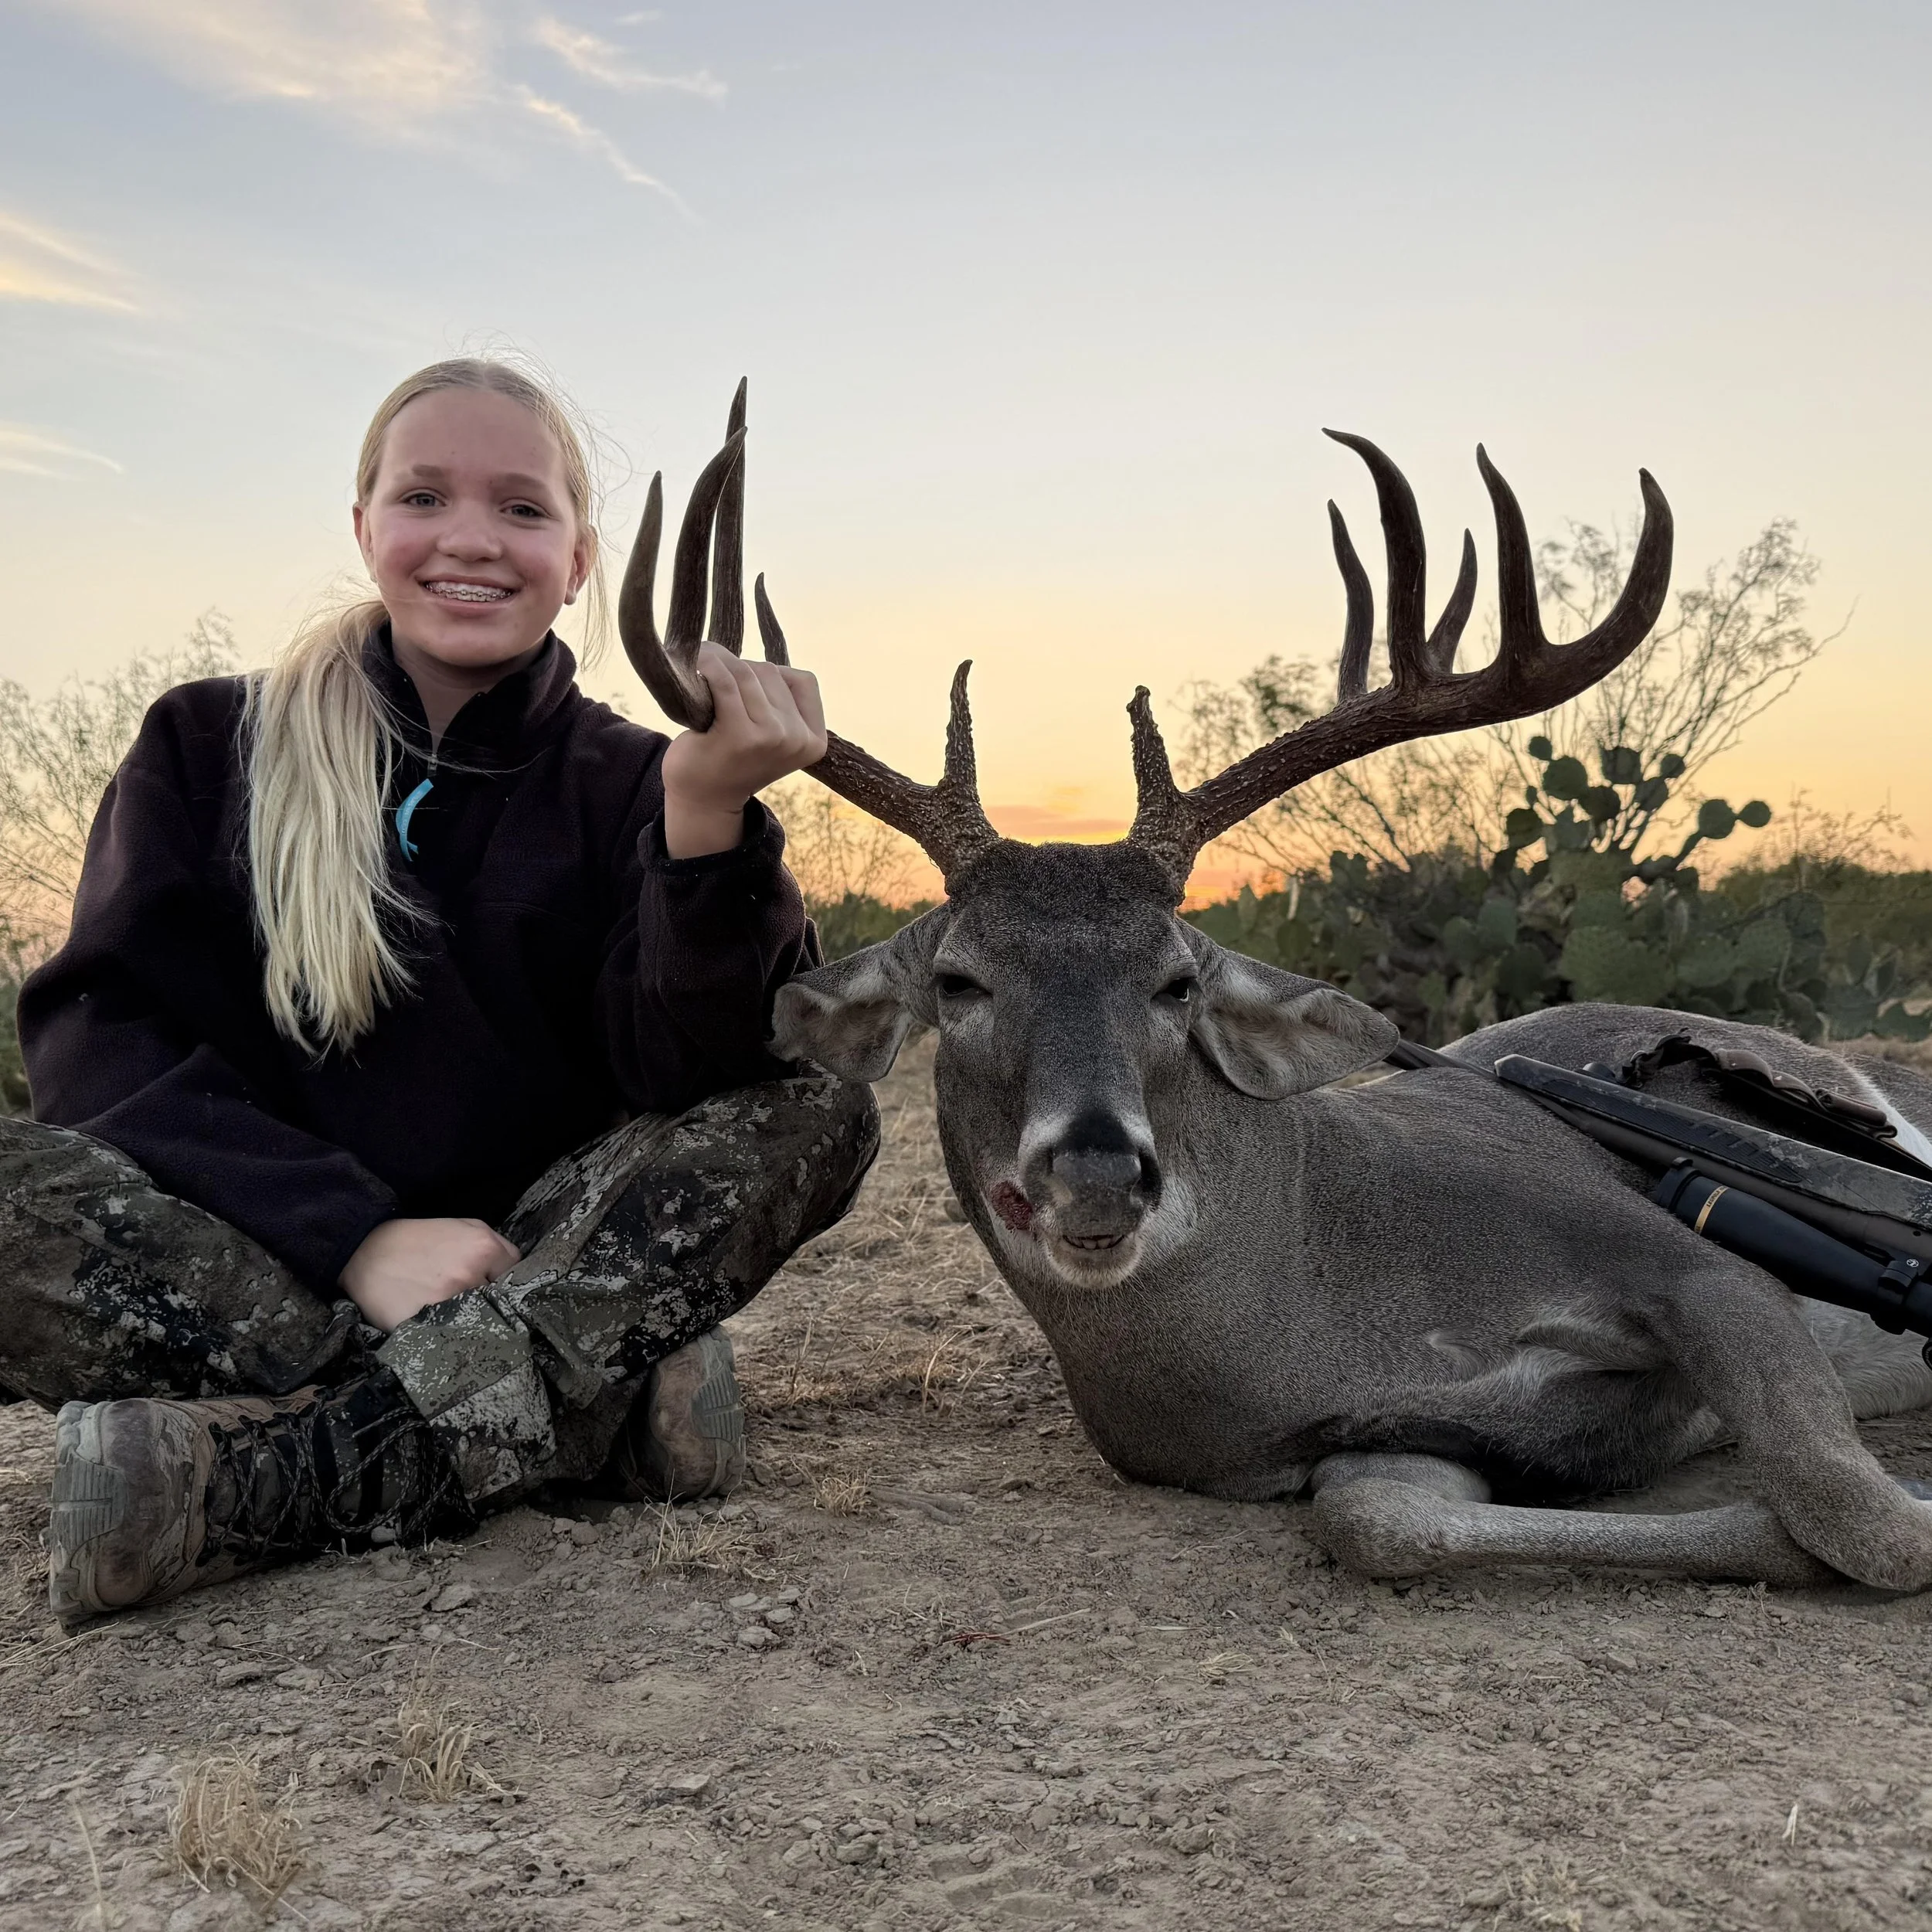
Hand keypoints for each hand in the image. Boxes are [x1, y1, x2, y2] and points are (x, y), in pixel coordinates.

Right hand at [339, 1217, 520, 1332]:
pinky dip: (447, 1333)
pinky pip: (451, 1338)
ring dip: (470, 1320)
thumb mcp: (463, 1227)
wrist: (365, 1252)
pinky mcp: (426, 1327)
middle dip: (489, 1301)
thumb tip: (516, 1274)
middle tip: (468, 1298)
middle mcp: (470, 1277)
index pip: (515, 1275)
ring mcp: (448, 1304)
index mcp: (483, 1249)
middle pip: (499, 1302)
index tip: (489, 1283)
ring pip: (478, 1322)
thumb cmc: (417, 1240)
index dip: (501, 1280)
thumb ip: (497, 1248)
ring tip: (449, 1310)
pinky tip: (434, 1322)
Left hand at [661, 641, 826, 857]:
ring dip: (722, 664)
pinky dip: (710, 665)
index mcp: (814, 740)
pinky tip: (699, 663)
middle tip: (720, 688)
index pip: (803, 681)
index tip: (749, 690)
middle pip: (772, 674)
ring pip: (748, 674)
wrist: (704, 799)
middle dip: (743, 671)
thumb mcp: (774, 735)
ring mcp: (771, 738)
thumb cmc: (733, 758)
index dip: (773, 676)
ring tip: (704, 671)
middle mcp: (798, 740)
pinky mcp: (740, 735)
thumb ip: (780, 702)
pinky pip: (726, 682)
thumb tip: (749, 647)